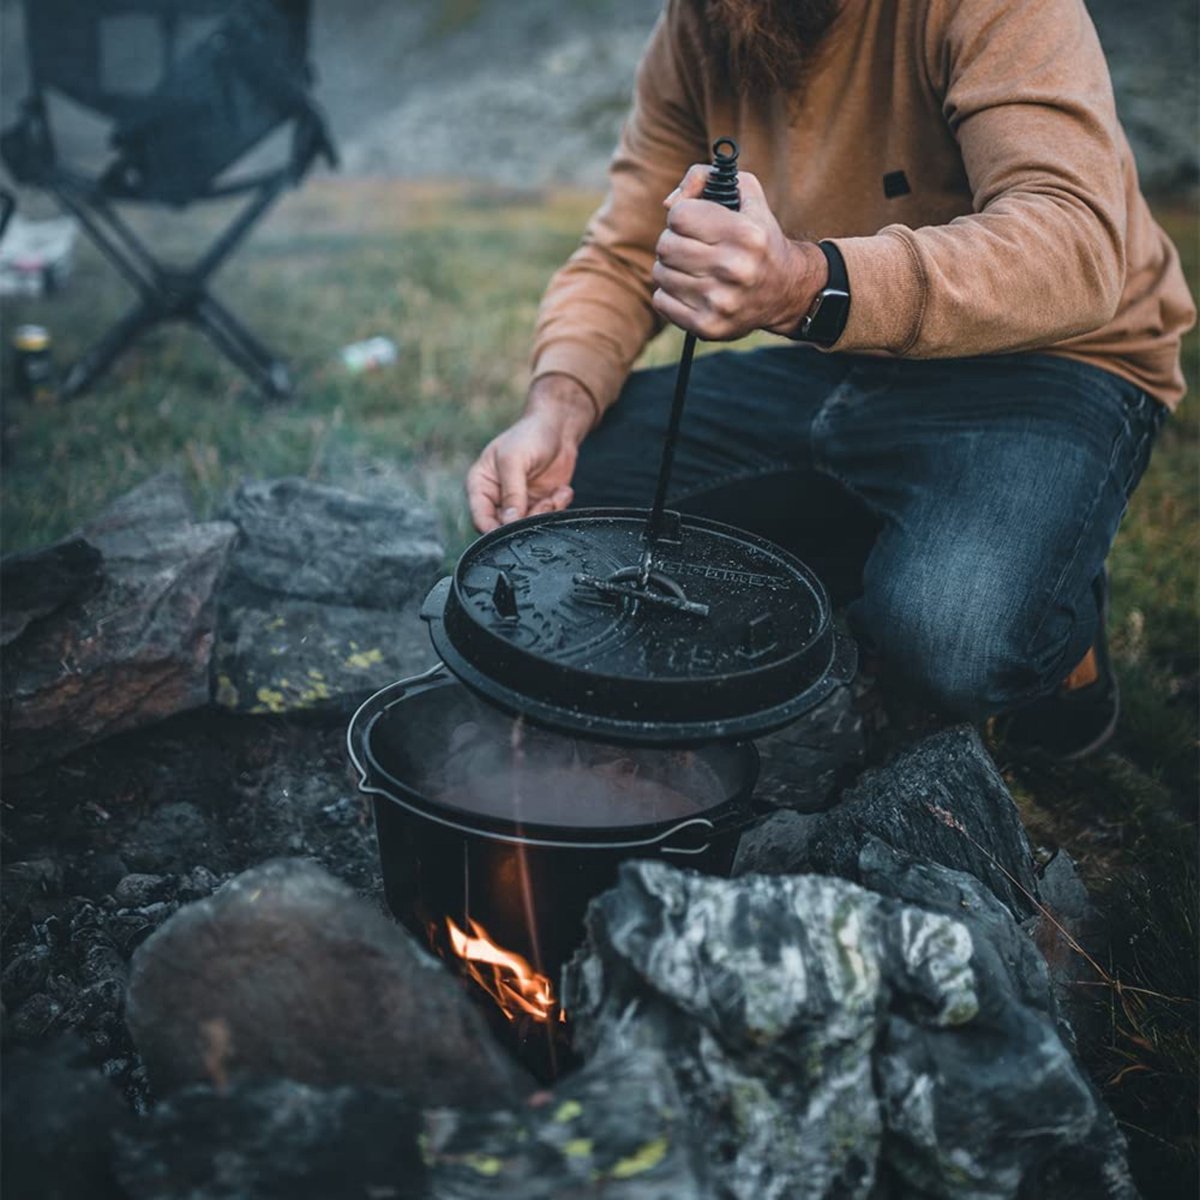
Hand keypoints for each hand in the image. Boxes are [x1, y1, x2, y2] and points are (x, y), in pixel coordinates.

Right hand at [466, 375, 594, 532]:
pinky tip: (563, 490)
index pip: (480, 519)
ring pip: (528, 526)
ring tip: (556, 494)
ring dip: (546, 513)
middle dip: (527, 521)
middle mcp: (497, 498)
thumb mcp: (514, 460)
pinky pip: (547, 519)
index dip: (494, 531)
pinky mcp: (540, 504)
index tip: (512, 532)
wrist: (559, 427)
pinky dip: (558, 508)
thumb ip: (511, 493)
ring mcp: (520, 502)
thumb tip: (509, 522)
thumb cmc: (529, 435)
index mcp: (481, 485)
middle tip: (544, 505)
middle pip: (505, 527)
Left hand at [652, 167, 826, 340]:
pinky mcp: (708, 327)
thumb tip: (668, 203)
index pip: (679, 216)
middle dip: (673, 241)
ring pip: (661, 274)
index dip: (682, 215)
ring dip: (671, 268)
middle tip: (691, 247)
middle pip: (666, 246)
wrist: (786, 291)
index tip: (695, 222)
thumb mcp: (746, 195)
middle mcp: (735, 269)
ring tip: (692, 269)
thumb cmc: (759, 238)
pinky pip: (661, 301)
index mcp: (745, 234)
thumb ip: (706, 178)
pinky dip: (669, 294)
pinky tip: (691, 290)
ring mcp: (721, 302)